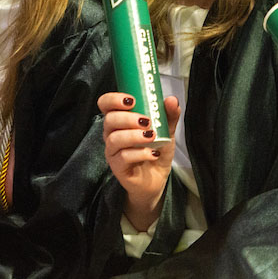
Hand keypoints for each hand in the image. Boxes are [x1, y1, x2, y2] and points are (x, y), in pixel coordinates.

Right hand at [99, 92, 180, 231]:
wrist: (156, 179)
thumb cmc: (156, 150)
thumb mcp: (166, 131)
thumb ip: (168, 115)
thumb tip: (172, 100)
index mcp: (119, 121)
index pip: (105, 104)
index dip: (113, 99)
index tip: (131, 100)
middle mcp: (111, 134)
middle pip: (109, 120)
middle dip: (127, 118)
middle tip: (147, 121)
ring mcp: (113, 152)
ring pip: (114, 139)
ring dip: (133, 135)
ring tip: (151, 136)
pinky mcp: (118, 167)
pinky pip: (123, 157)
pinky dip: (139, 153)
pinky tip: (152, 153)